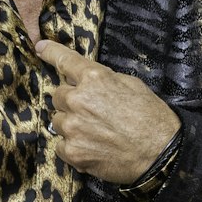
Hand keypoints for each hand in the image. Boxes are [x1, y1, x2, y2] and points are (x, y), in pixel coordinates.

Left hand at [34, 40, 179, 185]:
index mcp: (94, 78)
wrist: (160, 152)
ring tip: (96, 132)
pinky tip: (92, 148)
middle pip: (59, 95)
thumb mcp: (131, 84)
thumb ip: (103, 79)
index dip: (50, 52)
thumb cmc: (151, 117)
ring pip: (58, 121)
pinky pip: (61, 145)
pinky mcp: (72, 151)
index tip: (40, 48)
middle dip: (72, 101)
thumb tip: (86, 81)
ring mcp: (73, 127)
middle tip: (93, 112)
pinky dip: (73, 147)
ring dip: (72, 125)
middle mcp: (78, 100)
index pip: (65, 60)